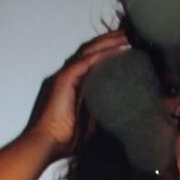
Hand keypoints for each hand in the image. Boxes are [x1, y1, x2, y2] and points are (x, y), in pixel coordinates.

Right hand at [24, 30, 130, 161]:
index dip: (109, 53)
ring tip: (126, 37)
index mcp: (75, 84)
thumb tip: (122, 112)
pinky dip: (103, 54)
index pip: (94, 62)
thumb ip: (103, 112)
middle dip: (110, 41)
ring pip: (90, 51)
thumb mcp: (92, 123)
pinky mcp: (66, 79)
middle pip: (92, 51)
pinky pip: (87, 61)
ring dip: (109, 42)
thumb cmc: (66, 138)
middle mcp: (70, 76)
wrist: (49, 144)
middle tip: (130, 35)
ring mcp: (67, 75)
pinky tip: (119, 50)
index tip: (127, 48)